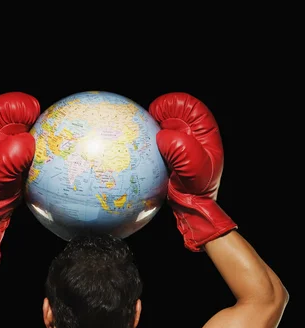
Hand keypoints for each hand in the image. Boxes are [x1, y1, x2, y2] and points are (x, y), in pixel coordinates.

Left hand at [0, 91, 40, 259]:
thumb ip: (10, 157)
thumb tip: (29, 142)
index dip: (15, 105)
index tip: (31, 113)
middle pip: (17, 111)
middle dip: (32, 114)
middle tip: (45, 123)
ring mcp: (12, 138)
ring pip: (30, 124)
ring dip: (43, 128)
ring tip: (55, 134)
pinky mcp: (24, 149)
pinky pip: (38, 139)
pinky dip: (49, 141)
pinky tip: (58, 148)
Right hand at [149, 92, 236, 250]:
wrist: (192, 207)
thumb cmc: (197, 189)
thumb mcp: (192, 167)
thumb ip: (179, 147)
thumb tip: (161, 136)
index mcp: (205, 132)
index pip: (189, 106)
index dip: (171, 104)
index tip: (156, 114)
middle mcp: (193, 134)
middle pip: (174, 113)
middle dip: (159, 115)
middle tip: (146, 125)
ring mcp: (181, 144)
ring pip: (163, 127)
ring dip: (151, 129)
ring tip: (139, 136)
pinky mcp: (170, 155)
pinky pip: (156, 143)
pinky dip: (146, 143)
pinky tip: (137, 149)